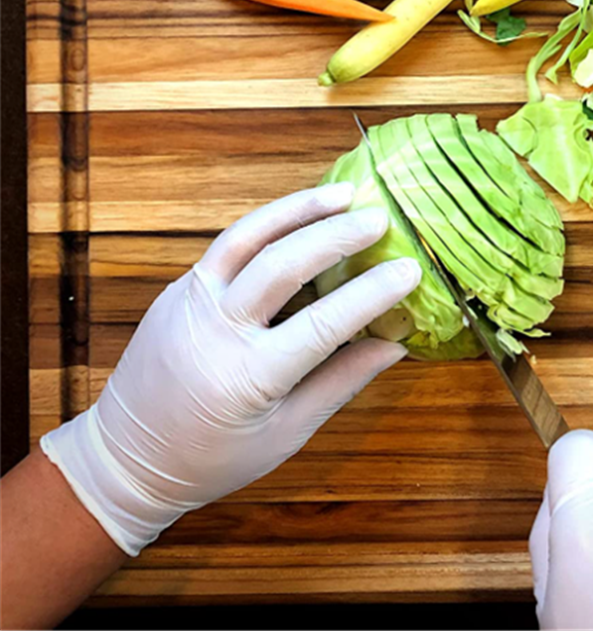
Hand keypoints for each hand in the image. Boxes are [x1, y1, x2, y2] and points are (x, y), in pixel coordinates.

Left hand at [41, 185, 420, 556]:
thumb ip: (340, 383)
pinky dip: (268, 225)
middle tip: (379, 217)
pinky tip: (301, 215)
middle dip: (336, 236)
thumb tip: (395, 344)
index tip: (409, 270)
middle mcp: (216, 329)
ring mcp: (190, 302)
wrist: (125, 459)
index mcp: (248, 377)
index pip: (323, 324)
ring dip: (298, 209)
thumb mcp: (285, 434)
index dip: (372, 294)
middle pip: (282, 265)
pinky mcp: (178, 289)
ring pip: (247, 238)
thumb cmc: (213, 458)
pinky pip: (228, 246)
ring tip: (342, 192)